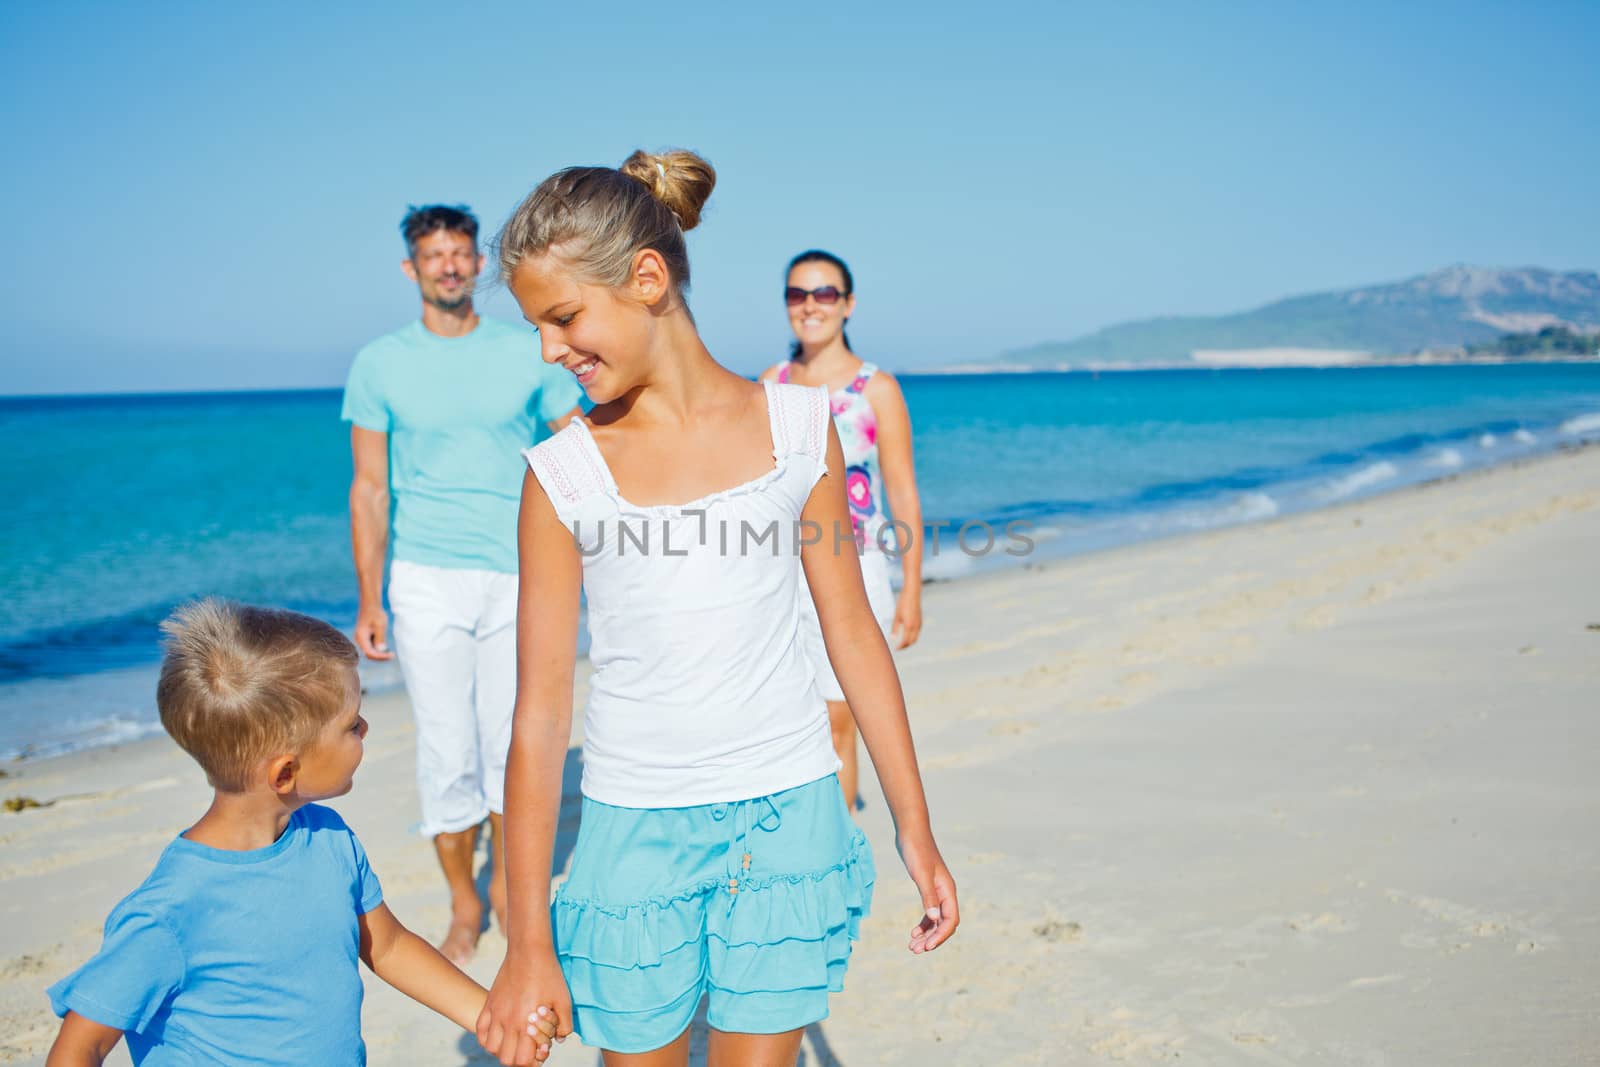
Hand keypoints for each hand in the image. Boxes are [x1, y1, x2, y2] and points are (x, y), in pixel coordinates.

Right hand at [354, 603, 393, 660]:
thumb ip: (380, 638)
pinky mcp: (365, 639)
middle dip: (381, 657)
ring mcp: (362, 640)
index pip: (369, 653)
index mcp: (361, 637)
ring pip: (371, 652)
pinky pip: (372, 648)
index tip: (391, 655)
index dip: (380, 657)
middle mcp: (359, 640)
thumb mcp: (380, 625)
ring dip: (380, 654)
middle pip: (369, 654)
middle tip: (392, 656)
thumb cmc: (375, 614)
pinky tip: (387, 649)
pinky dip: (379, 650)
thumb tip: (380, 650)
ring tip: (391, 653)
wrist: (370, 606)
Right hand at [478, 950, 572, 1065]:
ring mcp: (495, 1013)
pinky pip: (480, 1031)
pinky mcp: (489, 1003)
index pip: (523, 1060)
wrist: (529, 951)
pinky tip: (500, 1031)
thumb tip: (559, 1040)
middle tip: (528, 1046)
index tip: (541, 1050)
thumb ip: (565, 1025)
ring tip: (514, 1040)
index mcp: (526, 1023)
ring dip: (502, 1049)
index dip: (533, 1060)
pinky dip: (488, 1038)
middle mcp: (508, 1021)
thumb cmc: (549, 975)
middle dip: (518, 1058)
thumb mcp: (564, 1000)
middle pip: (506, 1058)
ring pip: (491, 1047)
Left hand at [891, 589, 922, 649]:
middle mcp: (916, 626)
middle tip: (898, 648)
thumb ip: (895, 628)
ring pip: (915, 638)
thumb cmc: (902, 603)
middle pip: (912, 642)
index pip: (905, 641)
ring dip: (909, 642)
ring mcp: (919, 624)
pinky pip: (917, 633)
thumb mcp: (896, 616)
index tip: (895, 649)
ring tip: (901, 643)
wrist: (912, 593)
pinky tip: (906, 635)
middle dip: (905, 646)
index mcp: (909, 625)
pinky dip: (912, 637)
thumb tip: (892, 638)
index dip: (901, 647)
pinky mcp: (920, 621)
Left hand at [897, 831, 957, 952]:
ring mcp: (937, 891)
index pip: (950, 920)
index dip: (940, 936)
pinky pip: (930, 912)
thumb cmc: (916, 850)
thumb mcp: (920, 874)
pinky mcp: (927, 888)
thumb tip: (934, 918)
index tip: (926, 947)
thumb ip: (928, 895)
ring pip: (936, 920)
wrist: (910, 831)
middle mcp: (945, 892)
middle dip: (932, 939)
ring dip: (927, 934)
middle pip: (944, 923)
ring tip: (913, 946)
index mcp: (948, 890)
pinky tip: (914, 931)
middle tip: (915, 950)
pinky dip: (923, 924)